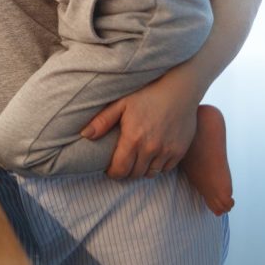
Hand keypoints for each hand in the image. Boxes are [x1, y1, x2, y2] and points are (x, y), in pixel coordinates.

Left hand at [80, 73, 198, 178]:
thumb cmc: (147, 94)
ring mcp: (167, 151)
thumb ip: (102, 121)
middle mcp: (151, 148)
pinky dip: (157, 166)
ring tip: (136, 160)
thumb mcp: (121, 103)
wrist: (178, 90)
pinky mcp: (180, 151)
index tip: (109, 169)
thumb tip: (85, 135)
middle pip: (135, 174)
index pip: (120, 169)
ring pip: (151, 174)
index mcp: (133, 138)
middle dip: (125, 172)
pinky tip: (152, 156)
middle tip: (121, 164)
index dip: (112, 173)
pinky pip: (166, 169)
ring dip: (141, 170)